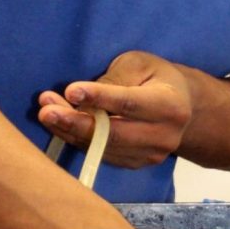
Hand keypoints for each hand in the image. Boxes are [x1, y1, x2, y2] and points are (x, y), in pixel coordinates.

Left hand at [37, 51, 195, 169]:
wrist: (183, 108)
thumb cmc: (156, 78)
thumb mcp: (139, 64)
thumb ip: (114, 79)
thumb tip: (80, 97)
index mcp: (169, 105)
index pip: (129, 103)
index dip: (99, 98)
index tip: (70, 91)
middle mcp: (163, 135)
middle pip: (113, 134)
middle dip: (76, 122)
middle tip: (46, 110)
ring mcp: (150, 155)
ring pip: (103, 147)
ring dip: (70, 131)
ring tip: (47, 112)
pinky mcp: (136, 164)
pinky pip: (101, 155)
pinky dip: (77, 140)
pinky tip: (60, 124)